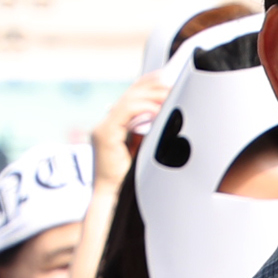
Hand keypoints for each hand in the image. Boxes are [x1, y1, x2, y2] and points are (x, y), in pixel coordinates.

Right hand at [90, 70, 174, 189]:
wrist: (114, 201)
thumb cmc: (132, 182)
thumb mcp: (146, 151)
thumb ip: (151, 132)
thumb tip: (169, 114)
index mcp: (114, 127)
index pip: (131, 96)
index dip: (148, 84)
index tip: (167, 76)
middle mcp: (105, 125)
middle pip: (130, 94)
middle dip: (153, 86)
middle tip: (174, 82)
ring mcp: (102, 128)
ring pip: (129, 100)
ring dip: (152, 96)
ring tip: (171, 95)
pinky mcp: (104, 134)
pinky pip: (126, 111)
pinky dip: (145, 108)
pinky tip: (160, 111)